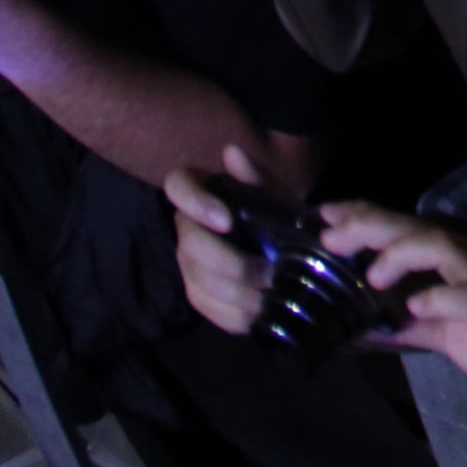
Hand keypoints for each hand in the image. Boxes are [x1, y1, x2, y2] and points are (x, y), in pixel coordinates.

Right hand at [165, 145, 282, 335]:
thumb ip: (256, 177)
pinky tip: (257, 313)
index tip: (227, 220)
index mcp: (202, 191)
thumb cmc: (277, 212)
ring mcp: (188, 263)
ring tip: (269, 295)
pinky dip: (232, 314)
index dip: (196, 203)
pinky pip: (205, 307)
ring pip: (197, 282)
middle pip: (190, 246)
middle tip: (268, 272)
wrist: (288, 245)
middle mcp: (187, 226)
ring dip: (235, 293)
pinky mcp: (197, 293)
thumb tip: (231, 152)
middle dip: (229, 263)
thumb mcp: (275, 194)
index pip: (178, 185)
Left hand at [335, 208, 466, 420]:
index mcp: (460, 263)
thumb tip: (363, 323)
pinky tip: (415, 307)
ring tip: (372, 275)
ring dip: (403, 254)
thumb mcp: (446, 335)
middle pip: (421, 230)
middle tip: (331, 233)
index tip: (327, 215)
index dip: (368, 218)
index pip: (410, 230)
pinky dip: (439, 298)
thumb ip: (410, 323)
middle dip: (372, 226)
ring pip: (444, 248)